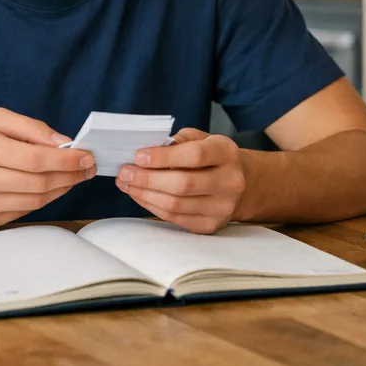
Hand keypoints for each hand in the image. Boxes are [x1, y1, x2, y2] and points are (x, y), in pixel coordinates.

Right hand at [0, 108, 96, 228]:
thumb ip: (30, 127)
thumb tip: (63, 143)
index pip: (35, 159)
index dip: (67, 160)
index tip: (87, 156)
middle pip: (39, 182)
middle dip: (71, 175)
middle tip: (88, 167)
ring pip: (36, 201)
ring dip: (62, 188)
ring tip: (74, 176)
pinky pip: (25, 211)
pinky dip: (44, 199)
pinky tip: (52, 186)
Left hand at [115, 128, 245, 233]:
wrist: (241, 184)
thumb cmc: (212, 157)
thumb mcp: (201, 139)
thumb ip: (177, 142)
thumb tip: (146, 154)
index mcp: (227, 153)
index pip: (195, 156)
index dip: (163, 157)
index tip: (138, 156)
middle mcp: (230, 182)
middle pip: (183, 184)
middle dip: (147, 179)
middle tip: (124, 172)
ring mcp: (222, 207)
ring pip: (175, 205)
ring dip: (145, 194)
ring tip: (126, 184)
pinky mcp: (210, 225)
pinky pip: (175, 218)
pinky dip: (152, 206)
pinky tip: (140, 195)